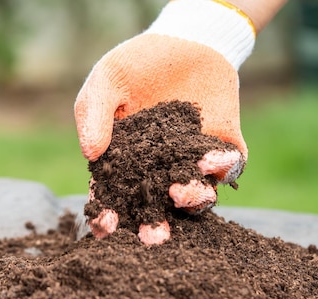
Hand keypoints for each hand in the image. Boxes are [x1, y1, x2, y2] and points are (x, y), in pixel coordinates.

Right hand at [74, 0, 255, 243]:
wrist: (187, 39)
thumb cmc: (138, 63)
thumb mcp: (107, 80)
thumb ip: (95, 114)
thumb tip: (90, 154)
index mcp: (126, 161)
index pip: (112, 195)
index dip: (107, 213)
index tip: (106, 226)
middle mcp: (160, 170)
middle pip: (155, 207)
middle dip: (153, 224)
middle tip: (153, 238)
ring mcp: (193, 163)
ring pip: (194, 194)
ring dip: (191, 199)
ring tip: (183, 193)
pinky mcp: (223, 149)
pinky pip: (227, 167)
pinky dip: (224, 167)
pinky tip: (216, 159)